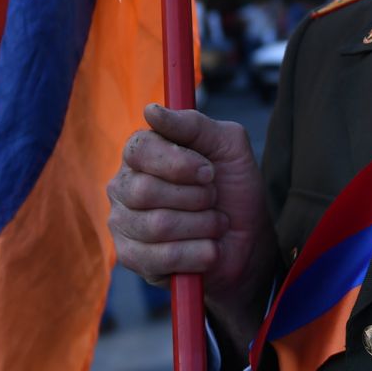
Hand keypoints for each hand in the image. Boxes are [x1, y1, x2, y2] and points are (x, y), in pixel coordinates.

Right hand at [108, 103, 272, 342]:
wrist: (248, 240)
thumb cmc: (234, 187)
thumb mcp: (227, 145)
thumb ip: (192, 124)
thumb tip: (150, 111)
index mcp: (141, 152)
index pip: (139, 150)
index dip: (179, 163)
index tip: (209, 171)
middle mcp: (123, 186)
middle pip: (144, 191)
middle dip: (196, 198)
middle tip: (213, 199)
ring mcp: (123, 224)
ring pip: (157, 226)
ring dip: (202, 226)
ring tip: (215, 225)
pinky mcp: (132, 259)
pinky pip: (161, 257)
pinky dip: (198, 253)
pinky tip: (208, 250)